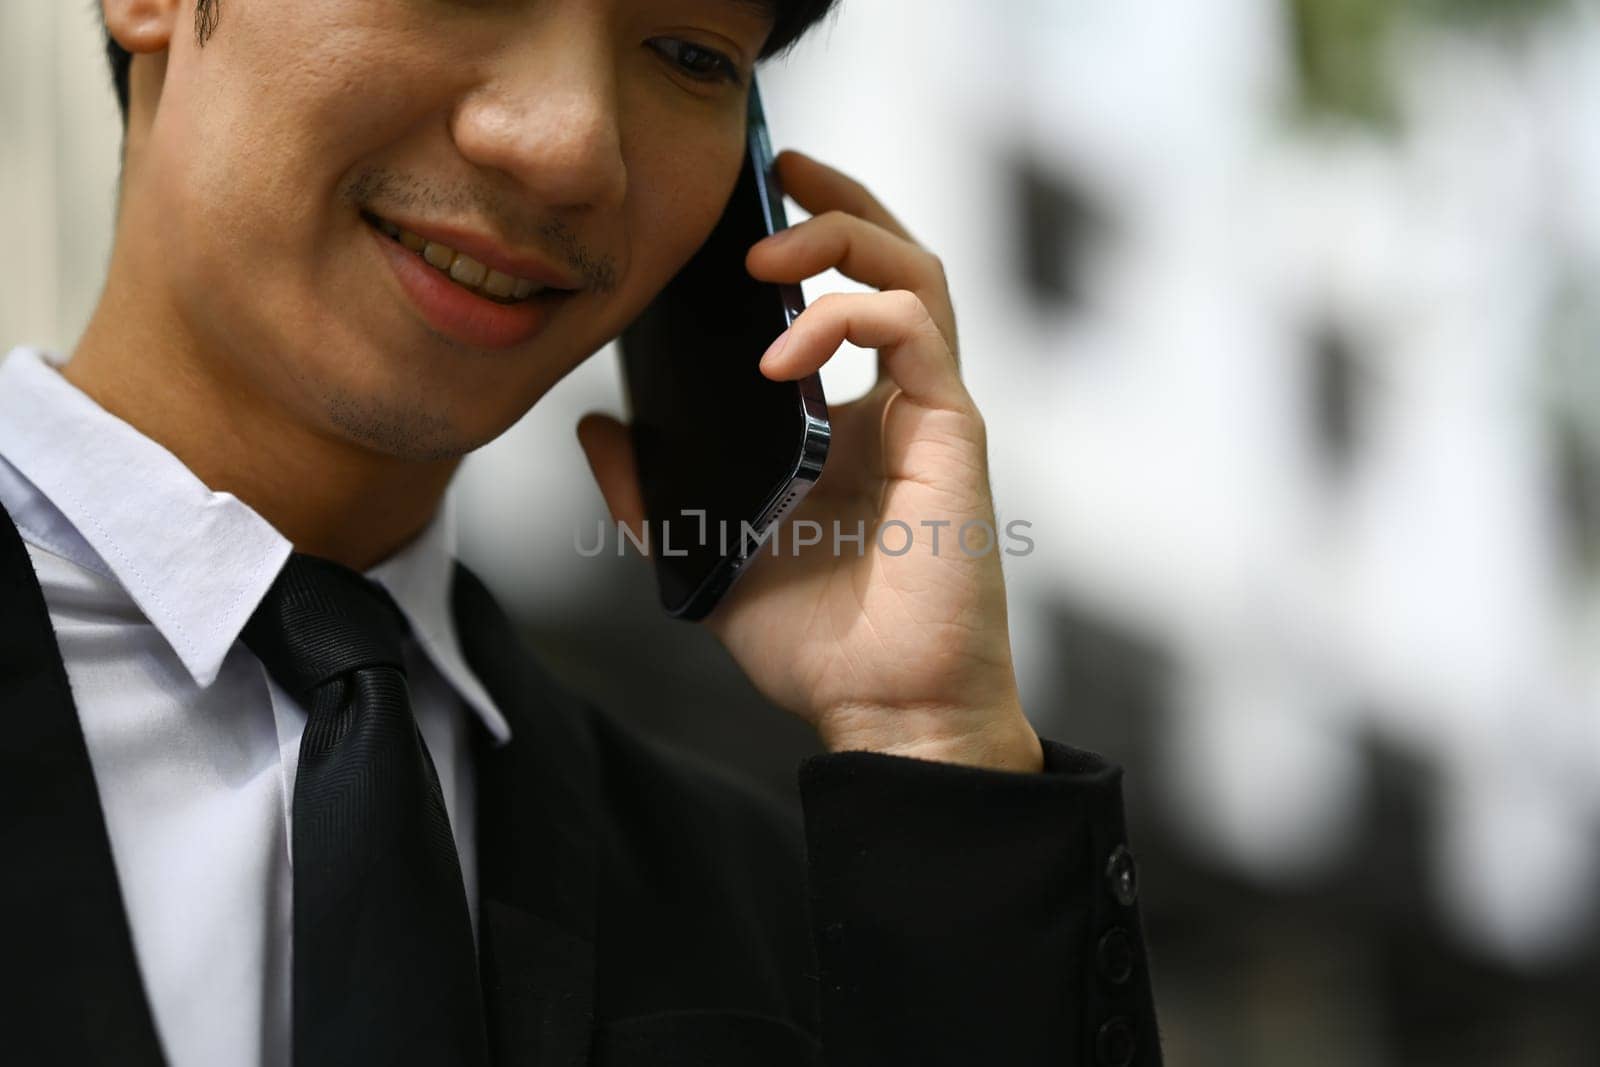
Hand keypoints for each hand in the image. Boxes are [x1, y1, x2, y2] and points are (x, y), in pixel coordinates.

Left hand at [578, 149, 1041, 772]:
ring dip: (844, 237)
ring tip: (768, 253)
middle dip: (836, 202)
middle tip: (775, 174)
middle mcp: (899, 405)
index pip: (848, 296)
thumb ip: (652, 490)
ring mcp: (931, 414)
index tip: (747, 209)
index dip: (809, 237)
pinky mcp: (951, 432)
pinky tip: (780, 353)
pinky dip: (846, 317)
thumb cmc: (819, 643)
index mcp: (850, 424)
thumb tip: (598, 427)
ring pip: (916, 272)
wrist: (886, 711)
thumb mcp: (707, 552)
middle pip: (894, 258)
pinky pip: (912, 331)